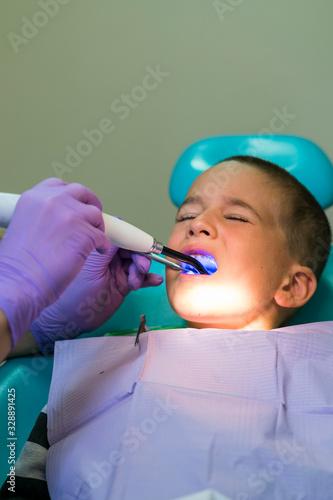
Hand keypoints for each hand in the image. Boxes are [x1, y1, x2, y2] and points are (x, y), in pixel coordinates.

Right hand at [0, 178, 109, 348]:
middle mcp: (53, 200)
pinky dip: (102, 245)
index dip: (71, 196)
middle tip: (93, 219)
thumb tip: (59, 221)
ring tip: (93, 241)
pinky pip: (103, 236)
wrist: (19, 282)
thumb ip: (42, 216)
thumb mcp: (24, 226)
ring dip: (97, 227)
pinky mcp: (86, 234)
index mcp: (34, 198)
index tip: (76, 204)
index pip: (58, 186)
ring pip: (95, 214)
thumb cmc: (18, 264)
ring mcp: (71, 215)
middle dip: (90, 204)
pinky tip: (97, 252)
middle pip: (82, 193)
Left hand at [30, 247, 162, 353]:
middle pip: (132, 249)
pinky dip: (149, 279)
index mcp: (99, 248)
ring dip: (143, 270)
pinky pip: (141, 278)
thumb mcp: (93, 265)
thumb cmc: (74, 292)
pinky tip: (154, 281)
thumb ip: (109, 246)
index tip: (143, 243)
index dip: (132, 238)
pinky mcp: (123, 284)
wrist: (71, 319)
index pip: (120, 236)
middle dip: (140, 257)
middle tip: (142, 267)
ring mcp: (117, 271)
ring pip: (138, 264)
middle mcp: (109, 258)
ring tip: (137, 282)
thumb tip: (120, 223)